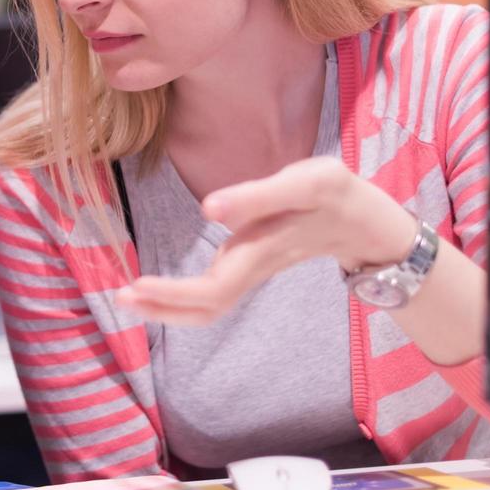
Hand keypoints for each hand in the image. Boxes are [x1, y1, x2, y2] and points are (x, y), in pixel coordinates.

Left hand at [116, 157, 416, 324]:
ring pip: (212, 303)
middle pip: (208, 303)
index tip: (138, 285)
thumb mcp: (309, 183)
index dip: (176, 293)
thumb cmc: (337, 195)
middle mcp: (255, 266)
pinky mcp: (254, 264)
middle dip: (163, 306)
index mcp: (264, 249)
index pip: (215, 287)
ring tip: (129, 297)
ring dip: (169, 305)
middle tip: (120, 296)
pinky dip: (183, 296)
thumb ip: (259, 196)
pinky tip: (157, 289)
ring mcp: (255, 269)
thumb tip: (209, 209)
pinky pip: (215, 292)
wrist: (369, 222)